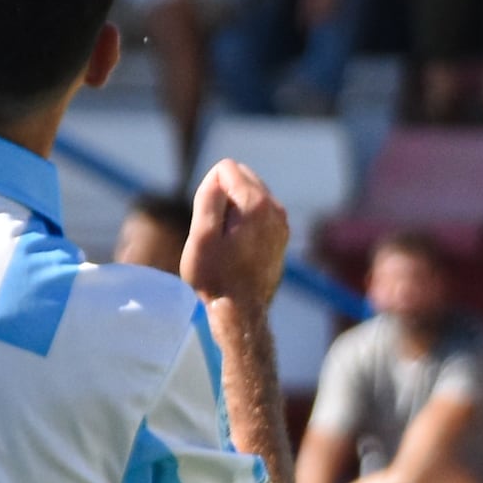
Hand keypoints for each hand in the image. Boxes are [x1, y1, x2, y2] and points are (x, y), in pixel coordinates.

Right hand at [179, 160, 289, 315]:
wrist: (242, 313)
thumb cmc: (216, 276)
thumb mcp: (201, 235)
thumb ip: (208, 197)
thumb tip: (218, 174)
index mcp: (256, 202)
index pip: (225, 169)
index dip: (208, 191)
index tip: (208, 223)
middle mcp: (275, 207)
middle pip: (240, 177)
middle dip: (224, 197)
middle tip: (217, 233)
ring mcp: (282, 222)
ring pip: (249, 194)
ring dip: (234, 210)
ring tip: (228, 243)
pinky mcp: (281, 235)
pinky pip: (258, 212)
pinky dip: (245, 222)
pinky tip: (238, 248)